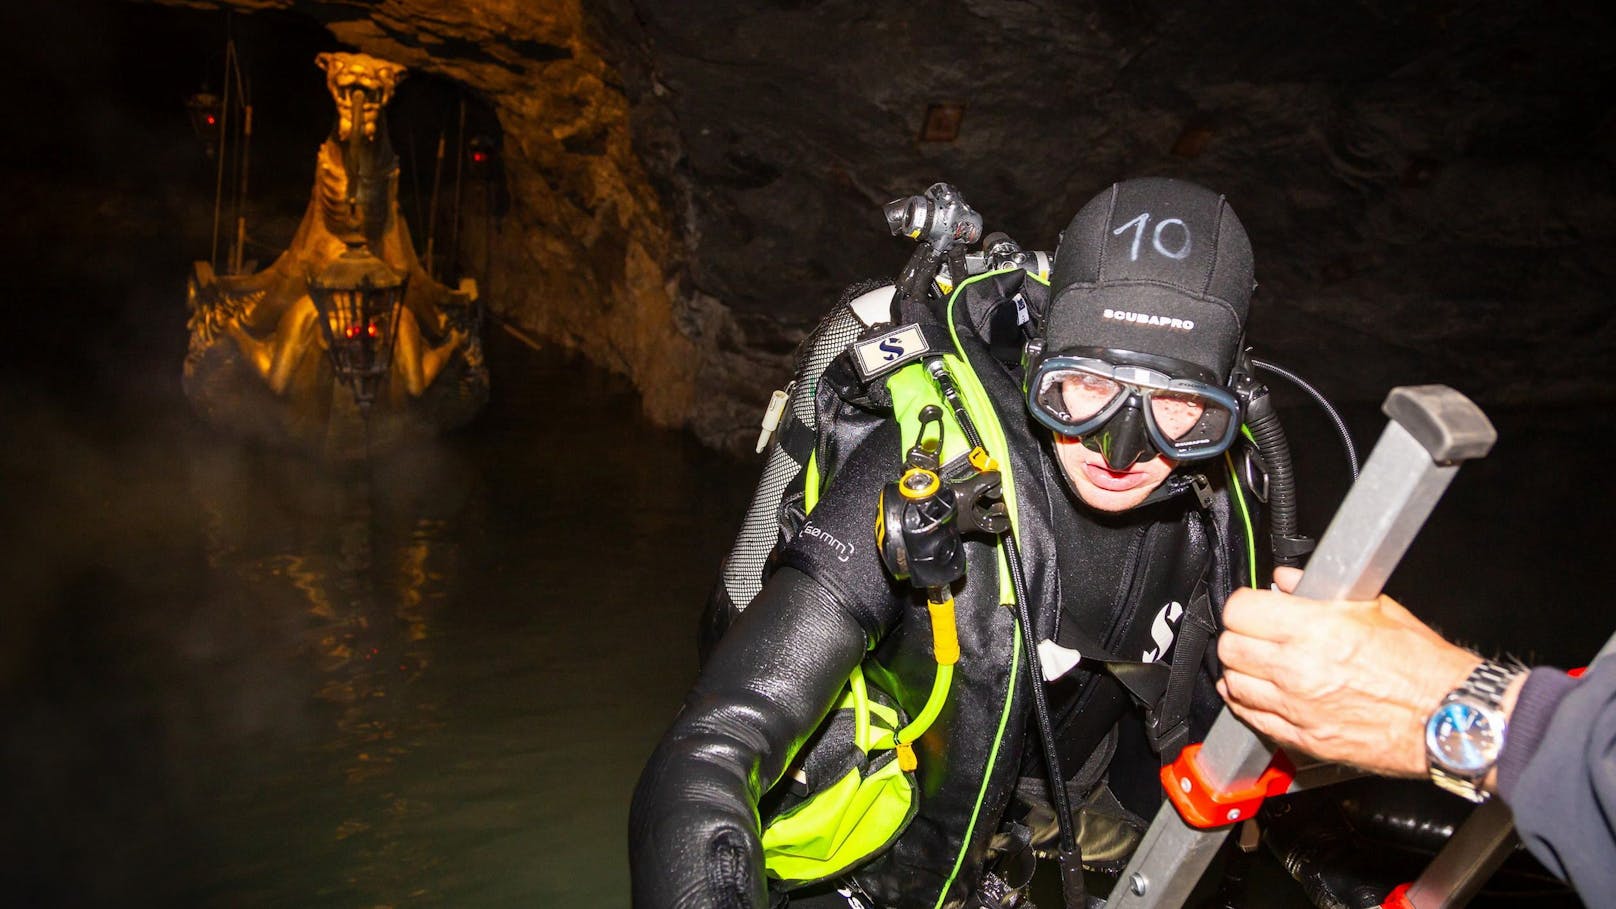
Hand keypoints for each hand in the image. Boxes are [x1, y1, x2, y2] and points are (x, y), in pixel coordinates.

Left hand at [1216, 568, 1481, 777]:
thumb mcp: (1377, 609)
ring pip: (1233, 684)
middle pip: (1230, 647)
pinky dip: (1248, 703)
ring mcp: (1297, 708)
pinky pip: (1252, 718)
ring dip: (1241, 670)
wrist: (1449, 718)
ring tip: (1258, 663)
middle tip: (1255, 633)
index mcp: (1314, 630)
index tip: (1254, 606)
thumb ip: (1320, 592)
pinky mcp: (1304, 739)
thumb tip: (1289, 580)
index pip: (1240, 610)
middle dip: (1239, 635)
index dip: (1245, 605)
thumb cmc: (1423, 667)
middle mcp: (1297, 669)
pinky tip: (1258, 693)